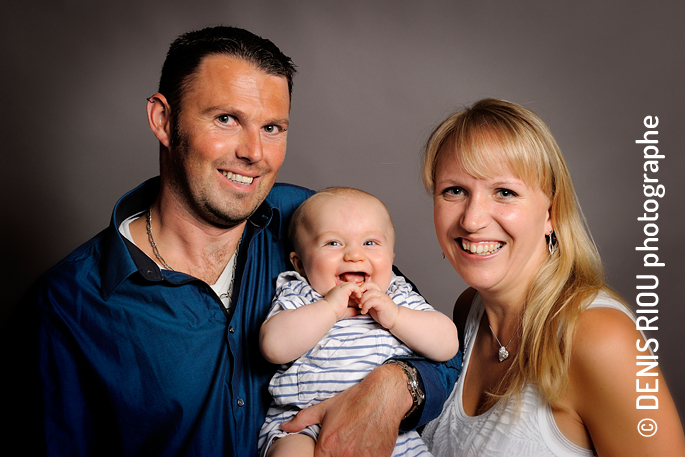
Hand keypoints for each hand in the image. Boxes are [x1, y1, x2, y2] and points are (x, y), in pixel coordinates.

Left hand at [280, 363, 410, 456]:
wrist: (383, 395)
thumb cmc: (354, 401)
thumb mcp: (325, 408)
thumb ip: (302, 420)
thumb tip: (284, 427)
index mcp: (327, 446)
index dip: (319, 456)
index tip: (323, 451)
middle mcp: (344, 456)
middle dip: (334, 456)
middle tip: (340, 445)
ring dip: (350, 456)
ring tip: (352, 446)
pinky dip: (364, 456)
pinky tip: (364, 448)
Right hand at [322, 282, 361, 320]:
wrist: (328, 312)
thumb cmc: (334, 313)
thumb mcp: (344, 311)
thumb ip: (350, 310)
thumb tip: (357, 311)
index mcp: (337, 293)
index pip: (348, 290)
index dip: (354, 295)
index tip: (357, 303)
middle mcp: (338, 289)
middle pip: (350, 287)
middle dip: (356, 294)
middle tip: (360, 302)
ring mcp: (340, 287)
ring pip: (353, 285)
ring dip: (358, 292)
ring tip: (360, 300)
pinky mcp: (343, 288)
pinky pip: (354, 286)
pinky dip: (358, 290)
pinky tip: (359, 297)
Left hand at [358, 282, 399, 328]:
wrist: (395, 320)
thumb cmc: (384, 313)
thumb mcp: (373, 305)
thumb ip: (367, 301)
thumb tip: (357, 299)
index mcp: (378, 292)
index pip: (369, 284)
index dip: (361, 288)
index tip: (357, 297)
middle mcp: (380, 293)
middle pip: (369, 285)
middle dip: (360, 291)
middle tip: (357, 300)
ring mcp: (382, 298)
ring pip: (370, 292)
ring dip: (362, 300)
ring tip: (360, 307)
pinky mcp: (383, 304)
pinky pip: (372, 301)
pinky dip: (365, 306)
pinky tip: (364, 312)